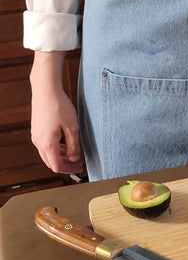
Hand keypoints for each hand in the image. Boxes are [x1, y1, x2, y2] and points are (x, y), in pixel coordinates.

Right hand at [30, 51, 82, 174]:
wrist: (46, 90)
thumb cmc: (59, 106)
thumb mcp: (72, 127)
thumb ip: (74, 146)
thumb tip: (74, 158)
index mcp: (47, 144)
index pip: (57, 166)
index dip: (70, 170)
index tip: (79, 168)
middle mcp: (38, 142)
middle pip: (51, 162)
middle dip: (65, 165)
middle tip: (78, 163)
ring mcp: (35, 136)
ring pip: (48, 154)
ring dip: (60, 156)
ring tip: (73, 152)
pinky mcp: (36, 130)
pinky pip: (45, 145)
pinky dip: (55, 148)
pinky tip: (65, 142)